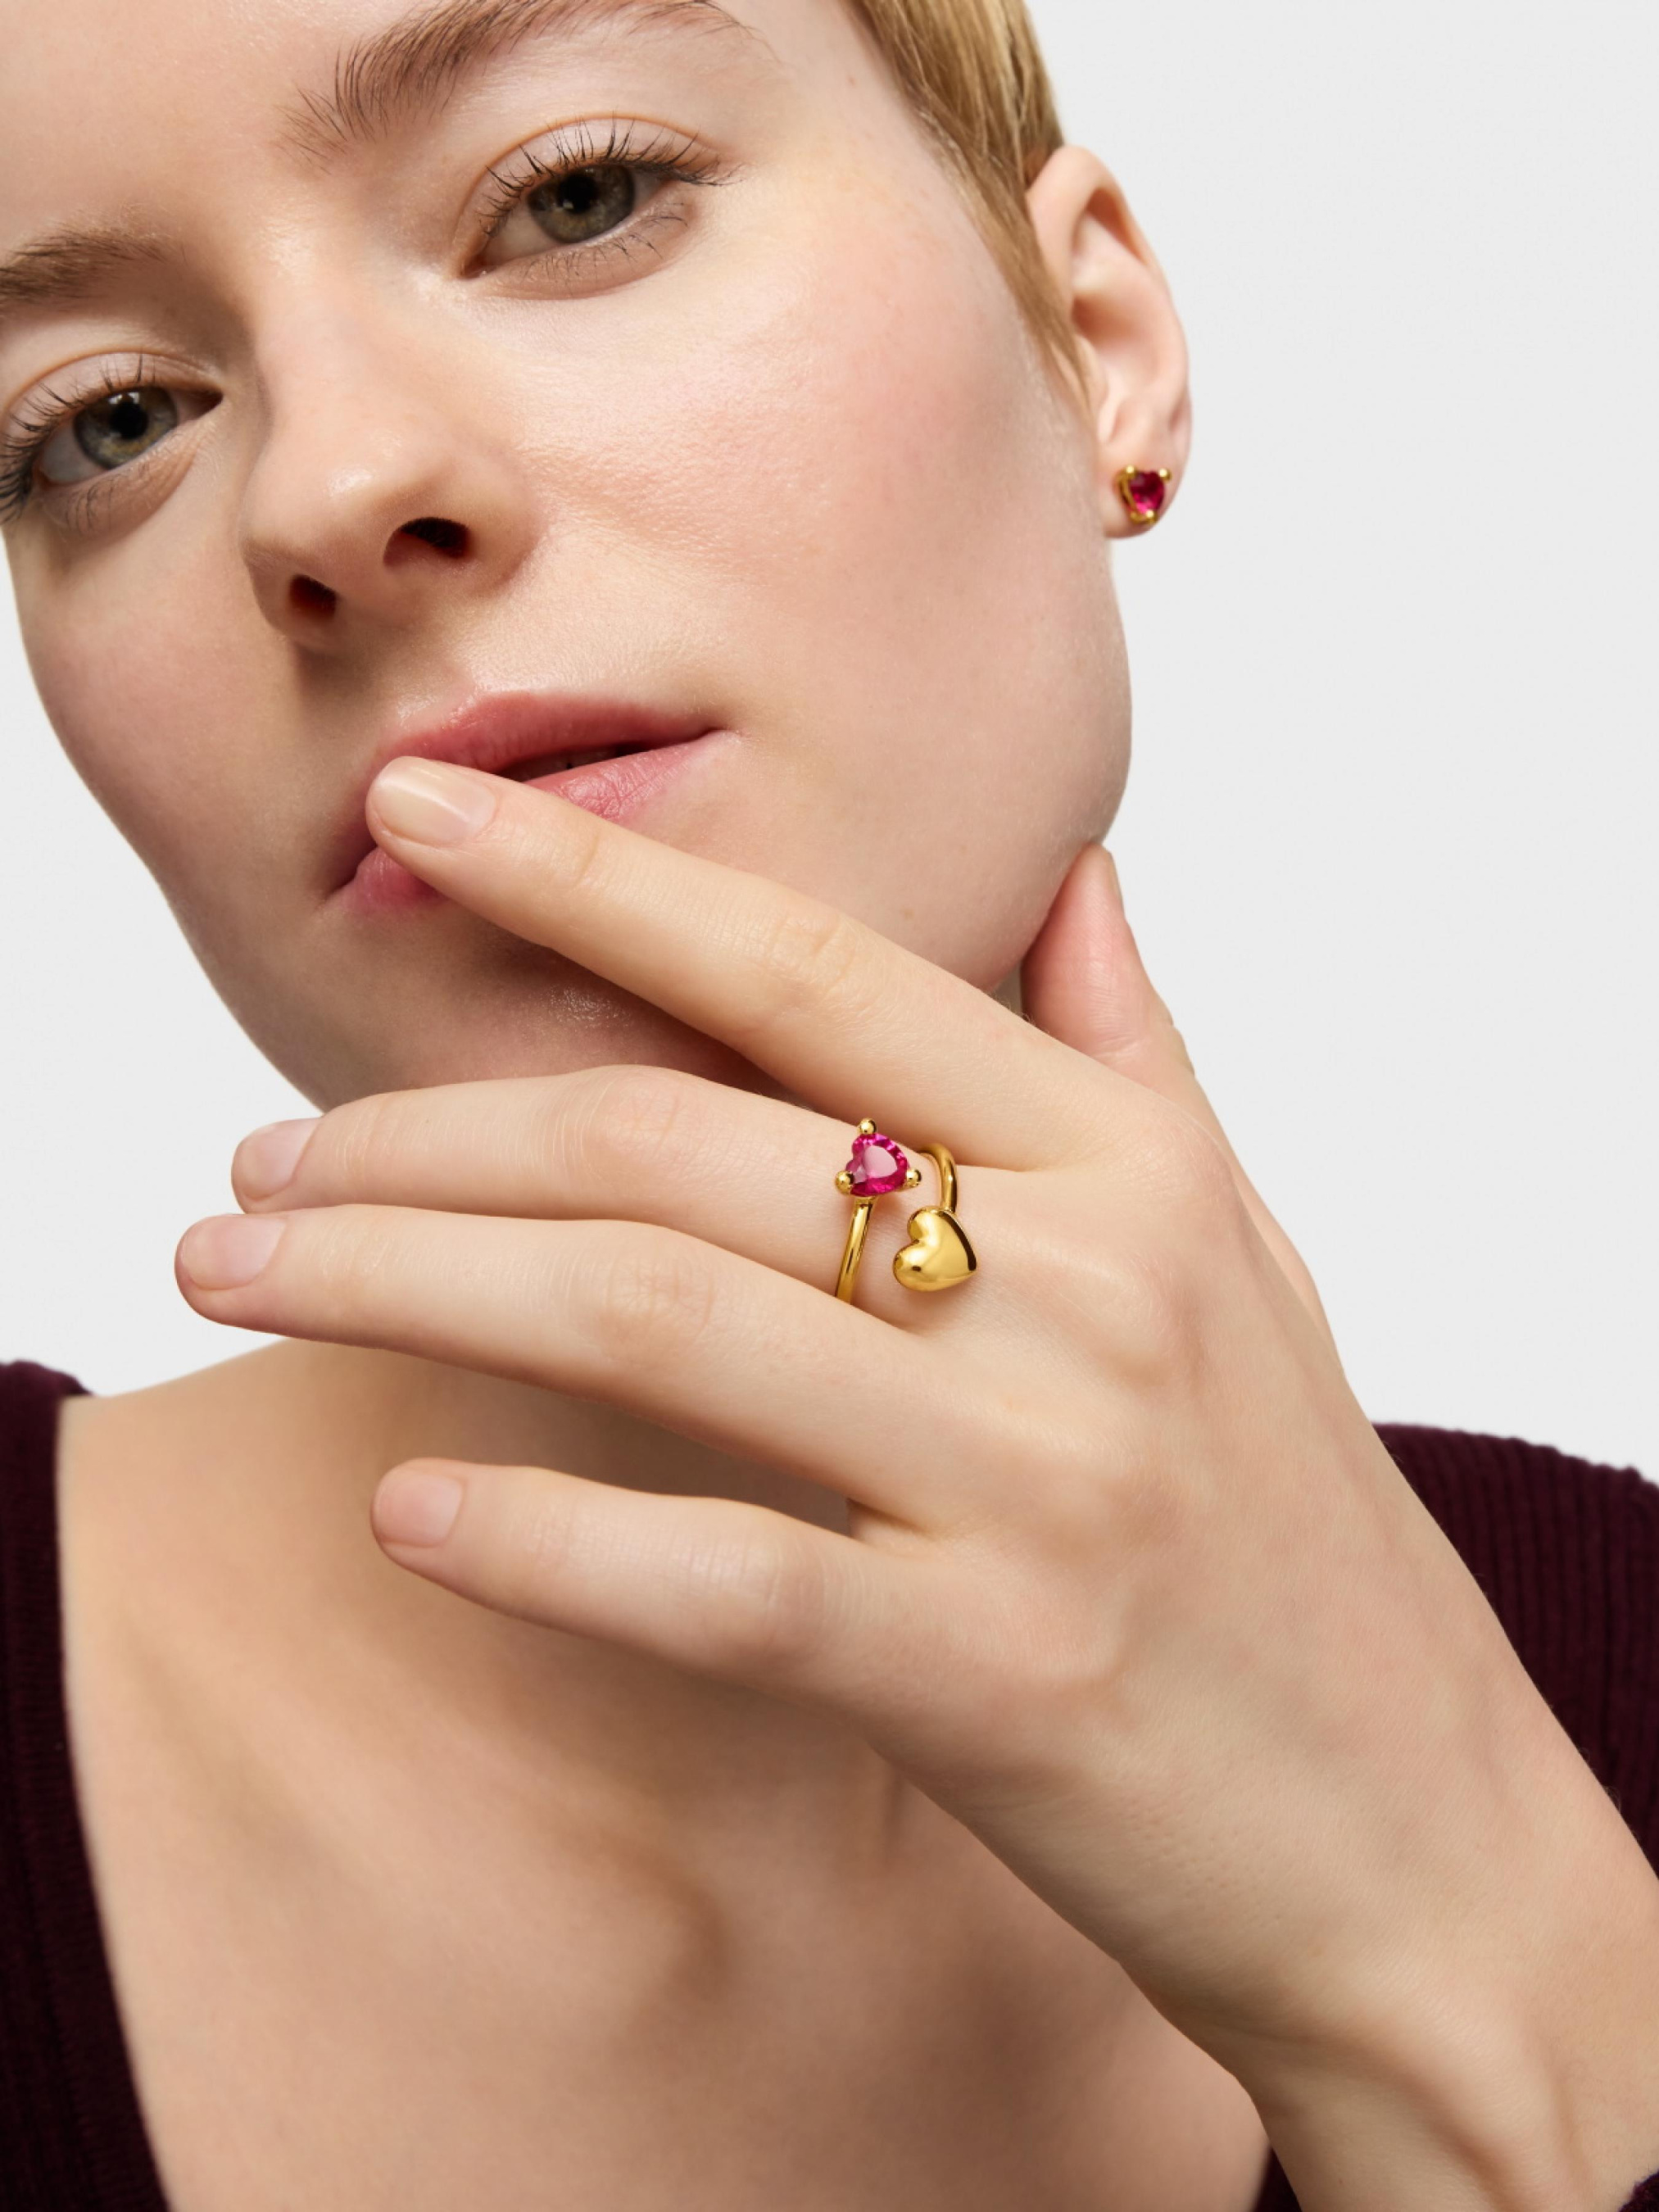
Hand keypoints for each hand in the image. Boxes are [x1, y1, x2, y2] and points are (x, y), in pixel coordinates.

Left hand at [178, 762, 1658, 2210]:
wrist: (1418, 1837)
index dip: (595, 879)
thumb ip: (1129, 1051)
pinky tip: (407, 1506)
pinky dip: (539, 1539)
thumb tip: (1071, 872)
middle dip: (421, 1135)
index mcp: (1128, 1163)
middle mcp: (1084, 1288)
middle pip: (675, 1146)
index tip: (416, 822)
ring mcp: (1037, 1481)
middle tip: (254, 1167)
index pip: (811, 973)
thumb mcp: (1245, 1252)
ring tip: (241, 1279)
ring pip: (653, 1324)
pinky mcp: (991, 1674)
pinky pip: (716, 1580)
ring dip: (403, 1285)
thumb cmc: (1300, 1532)